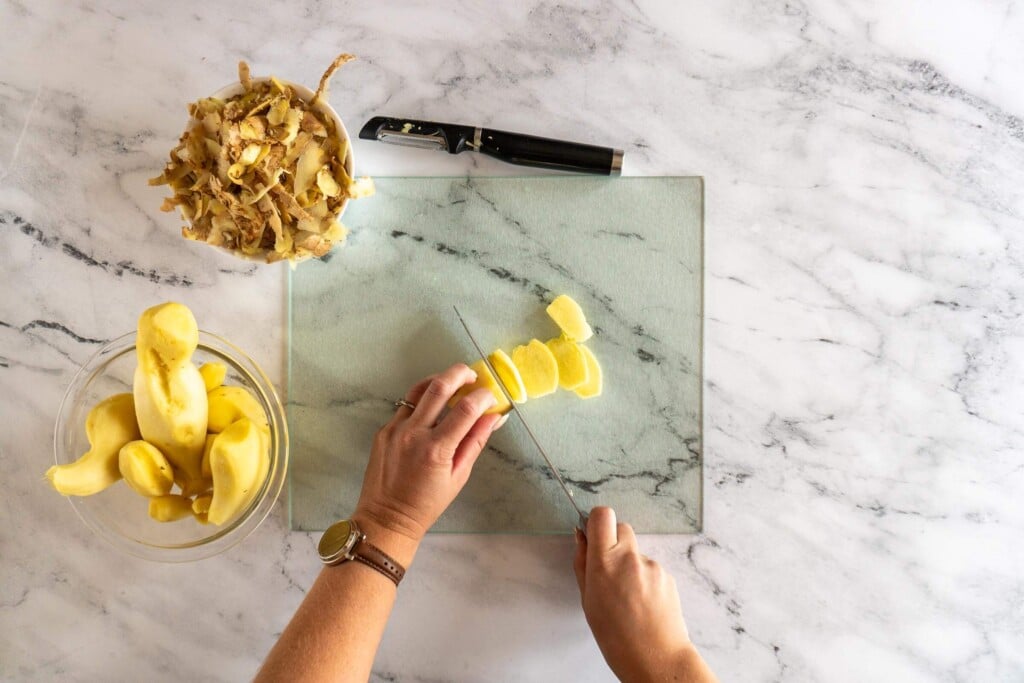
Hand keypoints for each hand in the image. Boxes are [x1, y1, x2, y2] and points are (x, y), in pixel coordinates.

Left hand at [353, 363, 502, 564]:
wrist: (386, 518)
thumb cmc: (427, 504)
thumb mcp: (459, 476)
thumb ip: (475, 442)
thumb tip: (494, 417)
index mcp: (436, 449)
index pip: (466, 409)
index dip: (483, 396)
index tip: (491, 395)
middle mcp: (413, 434)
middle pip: (439, 386)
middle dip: (460, 374)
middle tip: (472, 375)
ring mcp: (395, 429)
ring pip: (418, 390)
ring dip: (438, 380)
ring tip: (452, 382)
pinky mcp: (384, 430)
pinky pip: (405, 407)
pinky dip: (422, 402)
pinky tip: (431, 408)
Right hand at [574, 507, 714, 682]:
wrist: (656, 658)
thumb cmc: (616, 636)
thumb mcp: (587, 601)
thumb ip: (583, 565)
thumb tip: (581, 538)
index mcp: (604, 562)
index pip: (602, 515)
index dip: (596, 521)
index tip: (593, 536)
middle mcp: (630, 557)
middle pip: (621, 527)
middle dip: (612, 540)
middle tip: (608, 568)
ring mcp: (652, 565)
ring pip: (635, 550)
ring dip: (629, 563)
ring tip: (627, 597)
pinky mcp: (667, 574)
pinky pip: (650, 567)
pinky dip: (644, 578)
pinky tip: (642, 602)